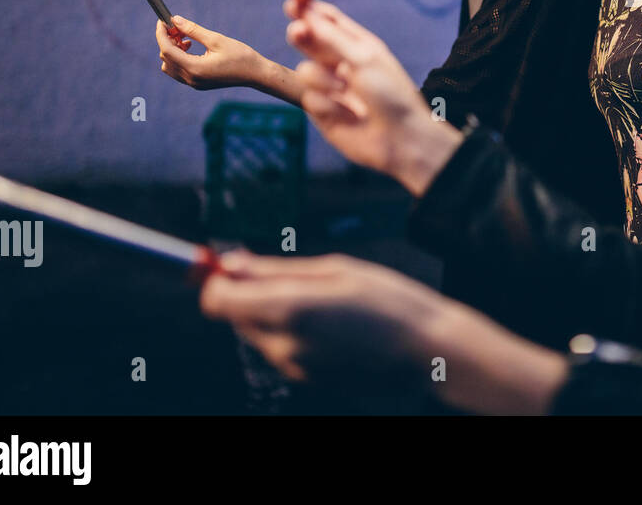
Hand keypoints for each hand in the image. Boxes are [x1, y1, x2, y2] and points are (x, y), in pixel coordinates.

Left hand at [156, 15, 264, 90]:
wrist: (256, 74)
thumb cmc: (240, 56)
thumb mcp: (216, 39)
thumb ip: (193, 30)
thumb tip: (175, 20)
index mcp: (195, 68)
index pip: (167, 50)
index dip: (161, 34)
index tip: (162, 21)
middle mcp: (191, 79)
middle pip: (166, 58)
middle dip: (168, 40)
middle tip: (179, 27)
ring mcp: (194, 83)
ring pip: (169, 66)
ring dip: (172, 50)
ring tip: (187, 39)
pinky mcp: (198, 84)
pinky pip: (178, 71)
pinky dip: (179, 58)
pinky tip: (191, 47)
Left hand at [200, 251, 567, 413]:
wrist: (426, 352)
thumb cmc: (389, 301)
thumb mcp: (334, 268)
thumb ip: (276, 269)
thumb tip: (231, 261)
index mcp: (286, 310)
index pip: (215, 300)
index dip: (217, 280)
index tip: (235, 264)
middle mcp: (281, 345)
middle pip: (233, 317)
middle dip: (249, 293)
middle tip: (290, 274)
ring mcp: (292, 368)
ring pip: (257, 332)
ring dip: (272, 312)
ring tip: (324, 299)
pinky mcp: (306, 380)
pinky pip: (281, 348)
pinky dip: (292, 331)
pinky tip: (332, 322)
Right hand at [285, 0, 461, 195]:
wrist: (399, 138)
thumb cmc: (390, 94)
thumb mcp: (363, 59)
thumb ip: (332, 38)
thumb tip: (307, 14)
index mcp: (357, 45)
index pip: (326, 21)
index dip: (308, 9)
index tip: (293, 0)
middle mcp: (341, 63)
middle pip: (309, 40)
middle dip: (302, 35)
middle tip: (298, 31)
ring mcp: (330, 87)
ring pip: (305, 70)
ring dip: (323, 80)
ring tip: (346, 92)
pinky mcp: (322, 112)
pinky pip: (310, 99)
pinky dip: (327, 105)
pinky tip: (347, 115)